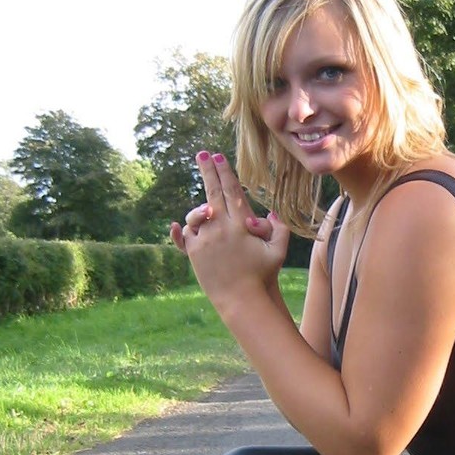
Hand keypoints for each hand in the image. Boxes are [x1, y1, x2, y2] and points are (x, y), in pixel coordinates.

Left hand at [169, 151, 288, 309]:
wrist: (242, 300)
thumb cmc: (262, 277)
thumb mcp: (277, 251)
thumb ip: (278, 229)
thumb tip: (272, 211)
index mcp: (240, 223)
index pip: (231, 191)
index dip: (224, 173)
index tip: (218, 157)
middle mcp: (221, 226)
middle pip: (212, 192)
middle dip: (207, 171)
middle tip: (202, 154)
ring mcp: (205, 238)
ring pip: (196, 215)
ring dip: (197, 209)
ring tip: (205, 211)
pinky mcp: (194, 253)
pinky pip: (185, 236)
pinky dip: (181, 231)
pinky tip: (176, 226)